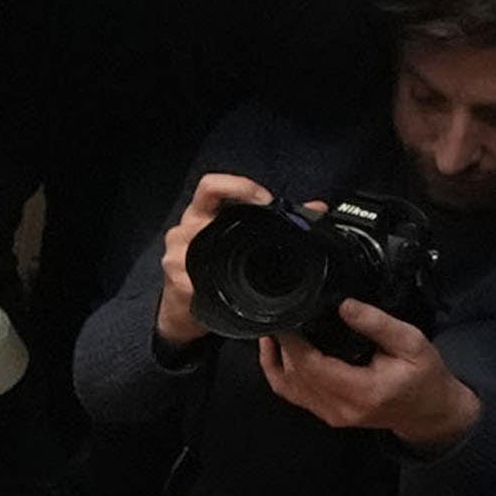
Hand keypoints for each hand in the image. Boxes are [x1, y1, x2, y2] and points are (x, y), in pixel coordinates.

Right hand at [156, 173, 273, 349]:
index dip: (237, 187)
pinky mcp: (177, 279)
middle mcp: (186, 228)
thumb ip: (274, 223)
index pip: (211, 185)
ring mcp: (177, 253)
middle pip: (206, 211)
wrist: (182, 309)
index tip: (264, 199)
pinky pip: (200, 279)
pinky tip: (228, 292)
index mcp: (202, 213)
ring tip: (250, 266)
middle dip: (239, 219)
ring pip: (203, 245)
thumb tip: (318, 208)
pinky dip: (217, 286)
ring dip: (227, 255)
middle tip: (270, 230)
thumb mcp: (237, 240)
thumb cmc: (212, 270)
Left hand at [262, 307, 482, 452]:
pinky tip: (275, 349)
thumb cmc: (423, 376)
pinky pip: (293, 393)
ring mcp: (332, 414)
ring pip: (288, 386)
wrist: (429, 411)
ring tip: (274, 326)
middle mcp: (342, 408)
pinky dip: (278, 371)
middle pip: (296, 374)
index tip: (285, 315)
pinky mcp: (328, 413)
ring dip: (276, 356)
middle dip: (283, 343)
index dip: (292, 341)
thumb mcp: (411, 342)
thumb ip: (378, 324)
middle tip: (279, 312)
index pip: (312, 367)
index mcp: (363, 391)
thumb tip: (345, 305)